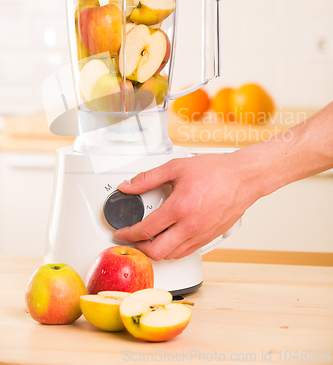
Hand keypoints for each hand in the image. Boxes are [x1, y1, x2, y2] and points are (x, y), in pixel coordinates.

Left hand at [114, 152, 256, 260]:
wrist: (243, 177)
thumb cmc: (216, 171)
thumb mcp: (176, 167)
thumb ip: (148, 178)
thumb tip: (128, 186)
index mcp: (179, 208)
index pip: (145, 230)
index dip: (128, 234)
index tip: (122, 233)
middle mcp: (190, 226)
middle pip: (157, 251)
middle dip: (139, 249)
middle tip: (132, 240)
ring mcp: (201, 235)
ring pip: (172, 255)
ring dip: (156, 251)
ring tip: (148, 241)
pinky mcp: (209, 238)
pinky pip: (186, 252)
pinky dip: (173, 250)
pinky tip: (169, 240)